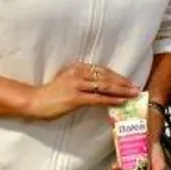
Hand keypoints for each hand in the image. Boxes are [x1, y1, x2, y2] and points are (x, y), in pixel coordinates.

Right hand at [23, 62, 139, 120]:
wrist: (34, 101)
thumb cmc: (50, 94)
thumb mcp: (68, 81)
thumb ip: (82, 81)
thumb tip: (98, 87)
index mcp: (78, 68)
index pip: (103, 71)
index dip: (117, 76)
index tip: (128, 81)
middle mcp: (79, 73)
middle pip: (107, 77)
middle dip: (123, 83)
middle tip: (136, 88)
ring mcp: (77, 85)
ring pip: (105, 87)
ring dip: (121, 91)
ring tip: (133, 94)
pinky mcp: (75, 98)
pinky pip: (97, 98)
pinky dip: (111, 100)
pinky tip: (120, 102)